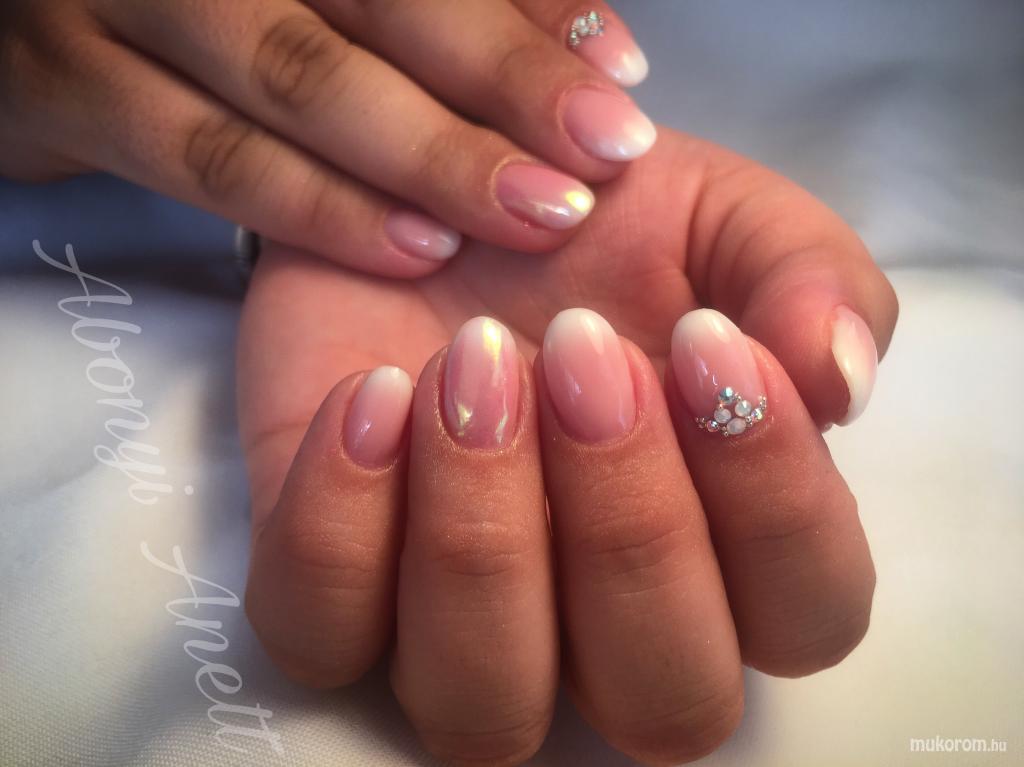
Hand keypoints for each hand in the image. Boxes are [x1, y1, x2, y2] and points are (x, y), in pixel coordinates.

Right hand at [0, 0, 653, 275]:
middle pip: (374, 6)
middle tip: (601, 151)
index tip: (621, 72)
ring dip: (426, 157)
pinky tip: (413, 248)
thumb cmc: (208, 8)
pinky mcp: (66, 93)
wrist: (31, 17)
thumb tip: (573, 24)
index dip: (525, 18)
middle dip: (500, 83)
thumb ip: (424, 7)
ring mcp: (115, 6)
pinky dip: (320, 210)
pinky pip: (211, 163)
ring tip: (532, 213)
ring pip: (297, 85)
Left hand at [238, 127, 897, 764]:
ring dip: (484, 538)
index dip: (774, 502)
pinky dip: (341, 522)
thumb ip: (805, 275)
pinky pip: (324, 636)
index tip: (710, 345)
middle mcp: (603, 627)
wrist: (434, 189)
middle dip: (629, 525)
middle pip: (663, 698)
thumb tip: (833, 373)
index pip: (806, 616)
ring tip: (471, 366)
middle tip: (578, 350)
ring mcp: (457, 628)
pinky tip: (370, 394)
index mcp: (729, 549)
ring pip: (484, 708)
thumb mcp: (719, 215)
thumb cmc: (595, 225)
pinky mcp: (332, 592)